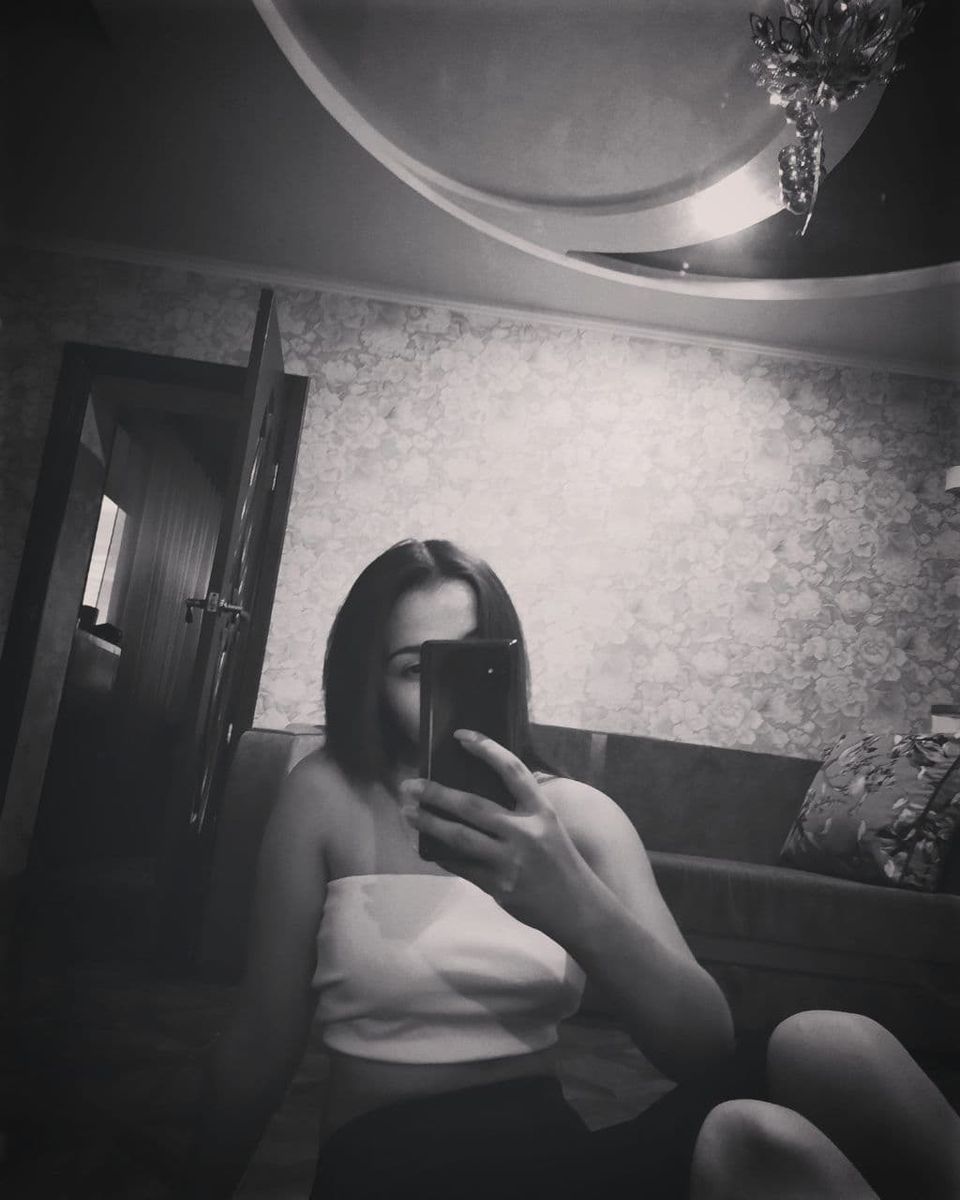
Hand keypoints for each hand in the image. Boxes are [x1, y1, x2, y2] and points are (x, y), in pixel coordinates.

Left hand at [400, 730, 590, 942]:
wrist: (577, 909)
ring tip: (407, 812)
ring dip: (429, 822)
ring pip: (459, 836)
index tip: (461, 736)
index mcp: (542, 812)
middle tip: (411, 784)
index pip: (512, 771)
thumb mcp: (550, 826)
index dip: (486, 749)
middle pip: (473, 806)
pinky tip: (425, 846)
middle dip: (437, 794)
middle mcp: (526, 833)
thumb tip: (477, 794)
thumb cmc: (560, 862)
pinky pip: (461, 865)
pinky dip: (441, 854)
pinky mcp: (498, 885)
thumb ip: (521, 809)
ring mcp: (510, 861)